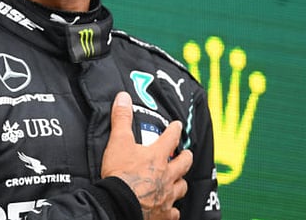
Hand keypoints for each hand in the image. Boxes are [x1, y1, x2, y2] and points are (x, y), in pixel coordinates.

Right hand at [101, 92, 192, 219]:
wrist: (120, 203)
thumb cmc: (120, 174)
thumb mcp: (118, 142)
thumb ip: (121, 119)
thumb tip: (123, 98)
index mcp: (157, 157)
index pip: (170, 138)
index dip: (175, 130)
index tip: (178, 126)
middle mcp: (167, 175)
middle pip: (184, 164)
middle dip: (186, 157)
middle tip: (187, 154)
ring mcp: (167, 195)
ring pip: (181, 187)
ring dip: (181, 183)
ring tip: (179, 181)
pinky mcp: (163, 213)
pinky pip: (173, 213)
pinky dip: (173, 211)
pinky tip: (171, 210)